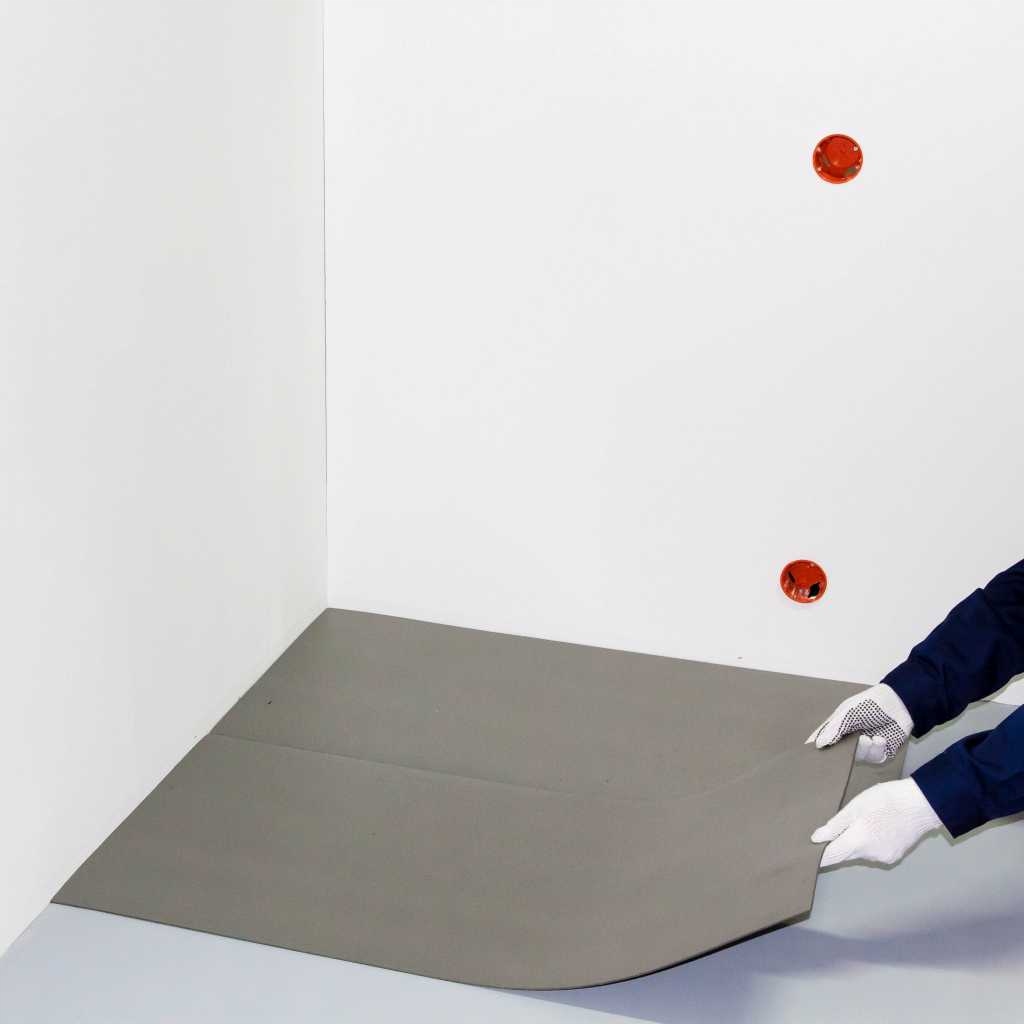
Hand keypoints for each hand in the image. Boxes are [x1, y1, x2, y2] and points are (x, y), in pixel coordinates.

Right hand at [806, 683, 913, 763]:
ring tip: (871, 737)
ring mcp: (864, 747)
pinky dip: (877, 749)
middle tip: (850, 746)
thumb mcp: (849, 712)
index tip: (811, 757)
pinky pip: (874, 759)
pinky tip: (881, 739)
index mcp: (837, 727)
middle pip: (839, 754)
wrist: (900, 704)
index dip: (815, 748)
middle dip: (845, 754)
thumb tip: (818, 744)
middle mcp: (849, 739)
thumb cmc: (871, 703)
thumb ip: (834, 728)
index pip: (822, 739)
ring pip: (858, 758)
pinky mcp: (879, 753)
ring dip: (864, 748)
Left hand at [811, 778, 941, 866]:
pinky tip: (874, 829)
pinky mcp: (895, 856)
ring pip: (859, 854)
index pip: (831, 857)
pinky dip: (868, 844)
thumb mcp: (856, 806)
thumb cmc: (885, 799)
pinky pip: (873, 853)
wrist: (922, 804)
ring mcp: (884, 858)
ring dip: (853, 844)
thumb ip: (836, 825)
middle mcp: (870, 855)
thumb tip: (816, 839)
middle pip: (845, 856)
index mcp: (858, 842)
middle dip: (836, 847)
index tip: (807, 854)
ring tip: (857, 824)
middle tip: (827, 833)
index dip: (818, 857)